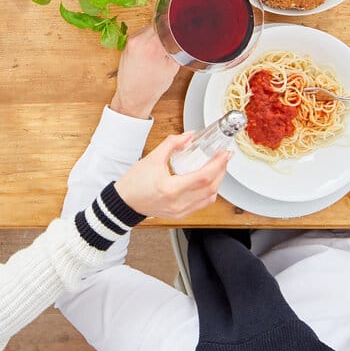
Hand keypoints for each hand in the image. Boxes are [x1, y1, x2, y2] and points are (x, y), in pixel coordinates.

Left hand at [109, 26, 179, 118]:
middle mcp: (138, 39)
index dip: (178, 25)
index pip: (169, 24)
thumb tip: (184, 35)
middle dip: (170, 29)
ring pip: (152, 26)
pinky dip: (152, 37)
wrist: (133, 97)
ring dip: (160, 33)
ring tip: (164, 46)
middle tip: (175, 38)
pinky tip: (155, 48)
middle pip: (160, 23)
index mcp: (152, 45)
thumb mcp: (172, 67)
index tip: (184, 28)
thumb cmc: (151, 87)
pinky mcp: (128, 41)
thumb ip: (178, 48)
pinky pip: (144, 32)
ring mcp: (131, 39)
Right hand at [113, 132, 228, 218]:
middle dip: (221, 170)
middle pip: (211, 188)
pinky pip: (202, 204)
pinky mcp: (181, 214)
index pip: (203, 177)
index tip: (224, 153)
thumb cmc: (134, 183)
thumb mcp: (152, 158)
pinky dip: (209, 192)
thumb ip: (172, 144)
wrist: (124, 202)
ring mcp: (180, 211)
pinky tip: (208, 181)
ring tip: (218, 167)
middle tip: (224, 157)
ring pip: (210, 198)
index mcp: (170, 189)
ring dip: (217, 182)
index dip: (218, 164)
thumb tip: (189, 136)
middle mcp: (178, 203)